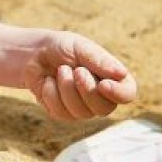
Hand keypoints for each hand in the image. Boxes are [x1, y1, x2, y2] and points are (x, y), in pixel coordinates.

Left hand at [23, 30, 138, 119]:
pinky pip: (61, 113)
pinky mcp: (63, 113)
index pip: (128, 93)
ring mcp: (83, 107)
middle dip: (87, 90)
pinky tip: (48, 81)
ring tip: (60, 71)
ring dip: (67, 89)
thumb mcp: (80, 47)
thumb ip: (100, 60)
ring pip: (81, 113)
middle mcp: (101, 95)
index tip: (103, 84)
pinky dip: (51, 94)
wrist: (33, 54)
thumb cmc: (61, 47)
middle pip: (105, 109)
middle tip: (75, 70)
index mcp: (111, 77)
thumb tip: (122, 73)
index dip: (119, 93)